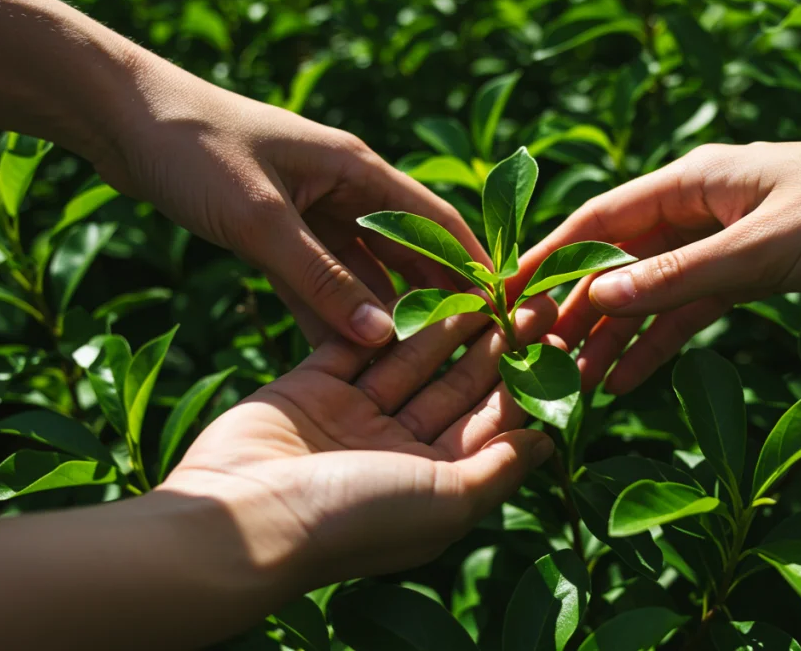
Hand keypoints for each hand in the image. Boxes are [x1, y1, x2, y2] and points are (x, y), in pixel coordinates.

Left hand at [94, 64, 487, 346]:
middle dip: (430, 301)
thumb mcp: (261, 219)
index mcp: (355, 168)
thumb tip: (382, 337)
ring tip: (404, 372)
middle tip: (459, 358)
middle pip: (403, 253)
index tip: (501, 313)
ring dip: (376, 316)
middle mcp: (342, 190)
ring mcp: (309, 213)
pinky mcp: (275, 233)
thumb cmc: (194, 148)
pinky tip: (340, 359)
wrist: (118, 120)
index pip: (434, 221)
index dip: (471, 265)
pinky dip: (326, 315)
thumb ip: (322, 280)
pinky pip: (314, 281)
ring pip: (359, 274)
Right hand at [159, 295, 559, 594]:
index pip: (488, 425)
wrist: (245, 518)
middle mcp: (395, 452)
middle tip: (531, 298)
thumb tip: (548, 443)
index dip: (522, 381)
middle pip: (454, 389)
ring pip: (409, 362)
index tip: (556, 336)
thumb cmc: (353, 518)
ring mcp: (350, 418)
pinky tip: (418, 284)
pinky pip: (354, 346)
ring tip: (486, 282)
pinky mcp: (309, 388)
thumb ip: (498, 469)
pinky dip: (382, 320)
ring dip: (447, 324)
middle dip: (494, 345)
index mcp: (431, 485)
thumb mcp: (445, 503)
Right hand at [518, 129, 800, 394]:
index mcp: (691, 181)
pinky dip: (662, 339)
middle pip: (618, 260)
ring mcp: (722, 239)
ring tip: (574, 385)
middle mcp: (697, 207)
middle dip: (577, 310)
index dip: (550, 259)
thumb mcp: (760, 249)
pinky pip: (691, 306)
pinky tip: (630, 377)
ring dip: (615, 335)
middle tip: (536, 361)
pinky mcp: (749, 268)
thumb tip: (598, 299)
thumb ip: (676, 276)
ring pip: (650, 290)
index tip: (507, 299)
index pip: (599, 220)